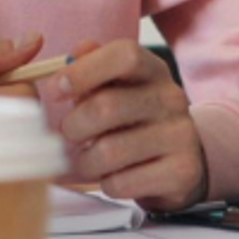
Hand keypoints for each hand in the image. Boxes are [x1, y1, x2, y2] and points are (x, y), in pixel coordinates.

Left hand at [42, 42, 204, 210]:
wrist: (182, 158)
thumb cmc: (133, 118)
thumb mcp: (117, 87)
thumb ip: (91, 67)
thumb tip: (72, 57)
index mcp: (153, 70)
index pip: (124, 55)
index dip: (83, 71)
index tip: (56, 90)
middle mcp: (171, 98)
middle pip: (106, 106)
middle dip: (73, 126)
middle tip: (69, 134)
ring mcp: (180, 136)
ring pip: (109, 151)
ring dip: (85, 160)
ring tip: (88, 158)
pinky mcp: (182, 172)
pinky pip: (122, 183)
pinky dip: (106, 183)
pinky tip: (113, 176)